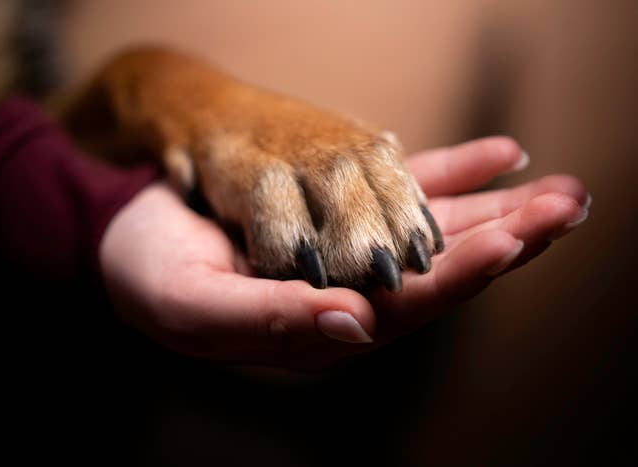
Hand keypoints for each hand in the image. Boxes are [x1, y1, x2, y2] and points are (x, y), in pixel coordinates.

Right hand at [99, 137, 588, 368]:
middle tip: (568, 207)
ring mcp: (347, 251)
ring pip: (435, 230)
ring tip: (558, 190)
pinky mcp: (338, 214)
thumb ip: (276, 321)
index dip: (460, 277)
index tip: (512, 245)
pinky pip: (404, 191)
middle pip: (440, 269)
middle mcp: (347, 291)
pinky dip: (452, 174)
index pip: (406, 307)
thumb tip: (357, 325)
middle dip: (505, 240)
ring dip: (496, 209)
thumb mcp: (197, 307)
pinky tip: (499, 156)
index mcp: (317, 326)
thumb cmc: (152, 278)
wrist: (130, 238)